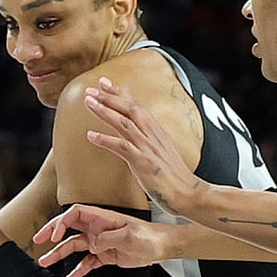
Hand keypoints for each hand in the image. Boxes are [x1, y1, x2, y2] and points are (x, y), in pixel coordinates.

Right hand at [34, 204, 170, 276]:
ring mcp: (100, 242)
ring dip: (59, 254)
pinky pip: (87, 263)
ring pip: (74, 247)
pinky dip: (78, 270)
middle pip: (69, 228)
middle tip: (37, 240)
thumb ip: (109, 238)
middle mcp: (98, 228)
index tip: (54, 235)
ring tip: (44, 262)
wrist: (162, 247)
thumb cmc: (149, 236)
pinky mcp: (105, 255)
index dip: (62, 222)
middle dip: (52, 233)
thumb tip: (93, 244)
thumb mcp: (130, 236)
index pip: (76, 214)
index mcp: (103, 218)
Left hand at [84, 77, 205, 217]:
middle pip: (129, 108)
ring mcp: (148, 147)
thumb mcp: (163, 152)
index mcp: (157, 131)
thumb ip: (150, 141)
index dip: (120, 93)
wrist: (188, 193)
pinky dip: (105, 139)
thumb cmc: (175, 177)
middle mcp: (152, 135)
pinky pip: (121, 147)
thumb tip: (137, 136)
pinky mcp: (143, 162)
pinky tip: (90, 135)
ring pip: (123, 122)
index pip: (137, 106)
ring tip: (88, 102)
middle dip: (109, 96)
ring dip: (104, 110)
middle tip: (91, 89)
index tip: (105, 83)